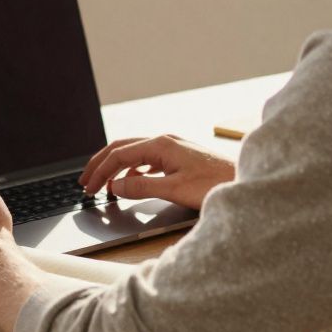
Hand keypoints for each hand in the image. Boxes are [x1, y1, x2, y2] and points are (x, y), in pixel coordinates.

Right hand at [79, 134, 234, 208]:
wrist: (245, 181)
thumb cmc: (216, 184)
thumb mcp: (174, 189)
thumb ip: (142, 187)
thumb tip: (115, 188)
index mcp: (161, 145)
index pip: (119, 155)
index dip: (100, 171)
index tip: (89, 188)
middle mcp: (164, 142)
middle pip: (122, 149)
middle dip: (101, 165)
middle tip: (86, 183)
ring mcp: (172, 148)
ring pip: (134, 154)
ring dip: (115, 169)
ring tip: (103, 185)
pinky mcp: (179, 158)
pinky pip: (147, 161)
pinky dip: (132, 172)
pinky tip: (130, 184)